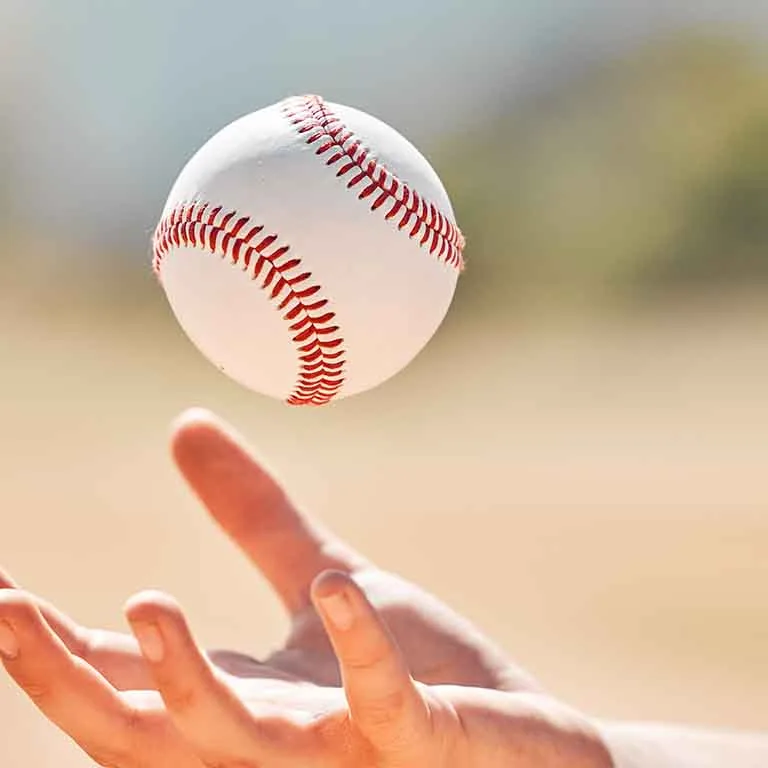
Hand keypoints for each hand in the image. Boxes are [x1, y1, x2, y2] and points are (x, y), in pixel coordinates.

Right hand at [1, 408, 537, 693]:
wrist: (524, 740)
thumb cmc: (418, 666)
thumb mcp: (320, 573)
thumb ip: (252, 514)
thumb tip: (182, 423)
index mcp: (248, 700)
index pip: (128, 682)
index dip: (52, 644)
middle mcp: (276, 743)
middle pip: (148, 732)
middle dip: (68, 681)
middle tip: (6, 606)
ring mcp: (346, 753)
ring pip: (239, 739)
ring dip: (184, 682)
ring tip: (141, 602)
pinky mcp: (424, 740)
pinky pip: (380, 702)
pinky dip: (355, 649)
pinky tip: (334, 587)